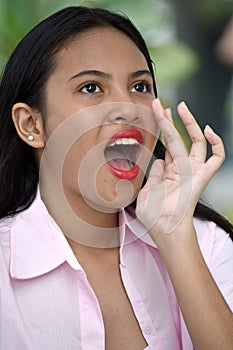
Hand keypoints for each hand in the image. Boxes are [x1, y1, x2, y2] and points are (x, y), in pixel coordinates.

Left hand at [136, 98, 224, 236]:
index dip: (162, 127)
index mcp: (168, 171)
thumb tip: (159, 160)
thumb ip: (152, 173)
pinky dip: (217, 143)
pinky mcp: (203, 176)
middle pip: (179, 137)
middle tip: (159, 103)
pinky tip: (208, 129)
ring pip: (195, 141)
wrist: (164, 228)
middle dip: (168, 119)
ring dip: (188, 123)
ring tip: (179, 106)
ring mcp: (193, 171)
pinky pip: (217, 158)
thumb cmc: (154, 214)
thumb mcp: (146, 190)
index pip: (167, 144)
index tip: (155, 112)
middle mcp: (182, 168)